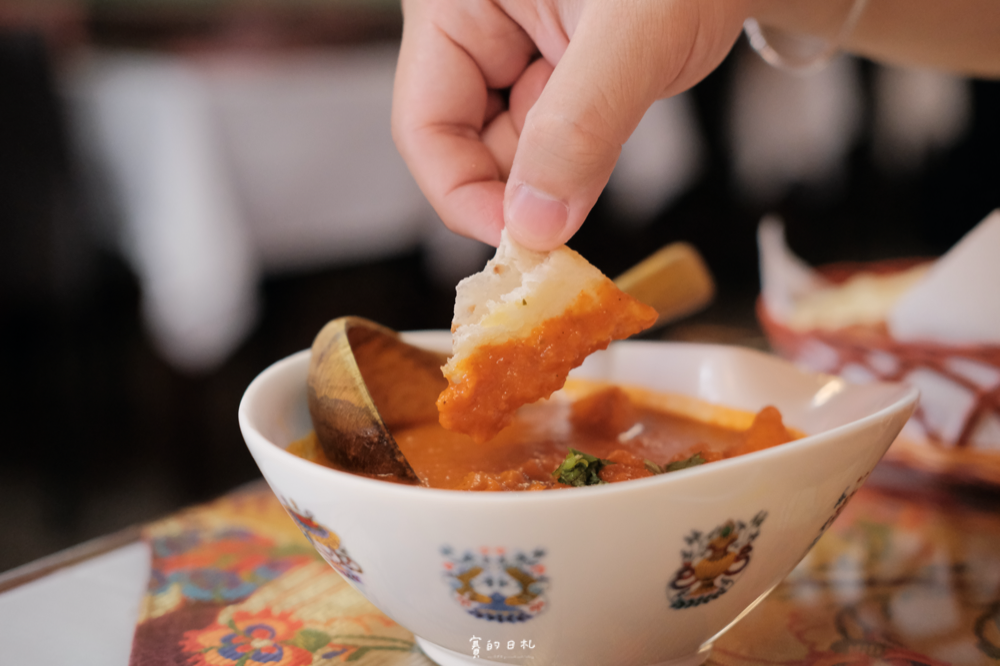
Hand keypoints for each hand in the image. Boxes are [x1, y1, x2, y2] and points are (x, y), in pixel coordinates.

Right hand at [392, 0, 749, 250]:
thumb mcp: (638, 33)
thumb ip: (579, 127)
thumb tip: (534, 226)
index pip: (424, 123)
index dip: (463, 195)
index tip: (522, 244)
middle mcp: (478, 26)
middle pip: (465, 144)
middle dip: (522, 187)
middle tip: (574, 219)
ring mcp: (517, 52)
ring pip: (512, 150)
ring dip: (560, 172)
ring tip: (615, 125)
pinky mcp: (556, 74)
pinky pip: (550, 141)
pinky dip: (579, 162)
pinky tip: (613, 134)